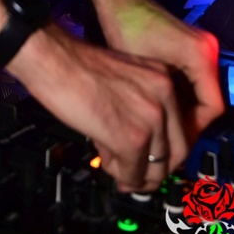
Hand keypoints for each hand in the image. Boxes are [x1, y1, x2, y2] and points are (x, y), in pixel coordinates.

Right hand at [9, 23, 191, 191]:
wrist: (53, 58)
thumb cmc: (76, 64)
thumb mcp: (122, 79)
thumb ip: (136, 108)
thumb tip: (139, 147)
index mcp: (162, 78)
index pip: (180, 126)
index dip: (166, 149)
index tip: (153, 159)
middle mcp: (164, 96)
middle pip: (178, 152)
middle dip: (157, 170)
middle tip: (137, 175)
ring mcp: (151, 117)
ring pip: (157, 167)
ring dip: (136, 175)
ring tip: (116, 167)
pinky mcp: (131, 138)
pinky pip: (134, 172)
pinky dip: (120, 175)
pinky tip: (104, 160)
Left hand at [96, 0, 224, 145]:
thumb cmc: (126, 27)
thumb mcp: (144, 72)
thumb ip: (162, 102)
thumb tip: (165, 135)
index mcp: (201, 55)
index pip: (212, 107)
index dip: (193, 129)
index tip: (173, 142)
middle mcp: (208, 50)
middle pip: (208, 100)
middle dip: (187, 122)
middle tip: (165, 140)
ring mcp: (201, 48)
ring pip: (200, 92)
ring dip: (182, 110)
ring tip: (161, 127)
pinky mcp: (190, 48)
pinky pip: (193, 80)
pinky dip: (180, 96)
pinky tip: (160, 107)